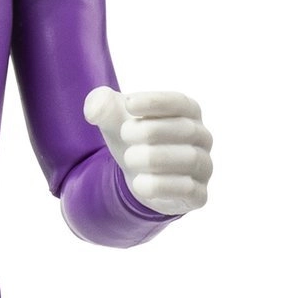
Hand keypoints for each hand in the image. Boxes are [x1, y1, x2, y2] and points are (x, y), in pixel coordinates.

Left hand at [83, 87, 212, 215]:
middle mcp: (202, 138)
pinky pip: (190, 190)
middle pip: (186, 129)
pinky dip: (163, 187)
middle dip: (151, 131)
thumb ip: (102, 106)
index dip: (156, 102)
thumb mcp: (115, 120)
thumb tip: (93, 108)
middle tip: (124, 135)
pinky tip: (139, 184)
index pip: (180, 102)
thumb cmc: (133, 140)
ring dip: (155, 158)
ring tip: (129, 159)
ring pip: (190, 159)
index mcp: (188, 113)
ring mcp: (204, 167)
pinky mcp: (198, 195)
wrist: (139, 177)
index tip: (129, 104)